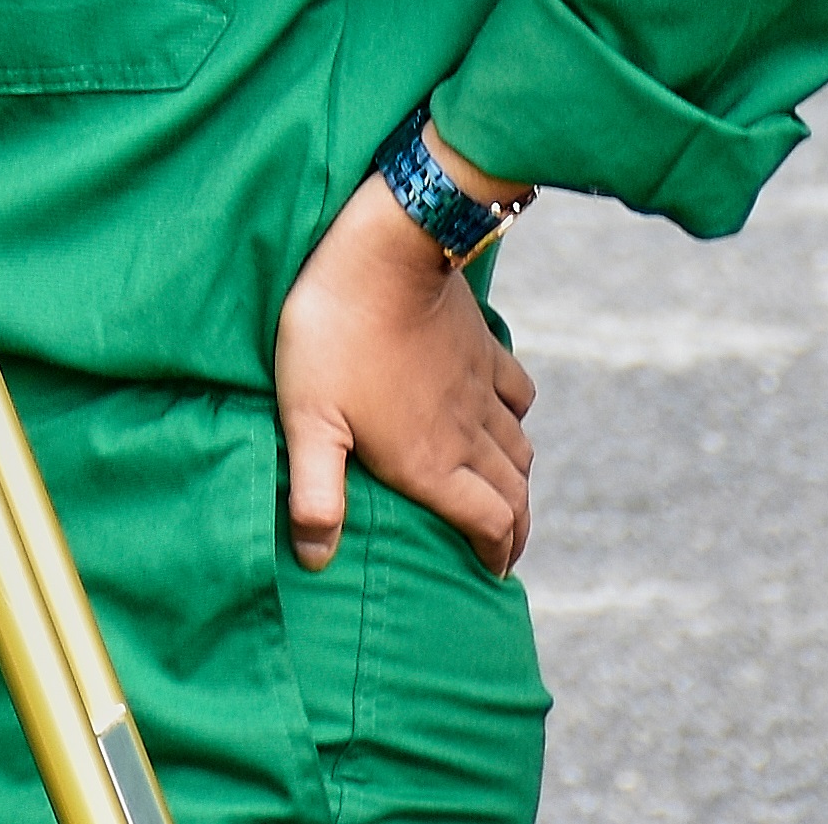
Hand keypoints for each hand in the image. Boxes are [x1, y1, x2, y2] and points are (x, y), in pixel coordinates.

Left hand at [275, 140, 536, 575]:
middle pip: (512, 495)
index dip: (497, 553)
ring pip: (520, 450)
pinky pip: (518, 395)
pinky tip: (506, 417)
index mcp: (431, 462)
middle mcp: (469, 435)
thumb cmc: (333, 338)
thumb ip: (315, 492)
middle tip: (504, 546)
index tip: (492, 571)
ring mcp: (481, 391)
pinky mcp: (483, 349)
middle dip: (514, 528)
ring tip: (505, 496)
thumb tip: (315, 558)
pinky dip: (518, 419)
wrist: (384, 256)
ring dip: (518, 480)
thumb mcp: (307, 421)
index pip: (488, 524)